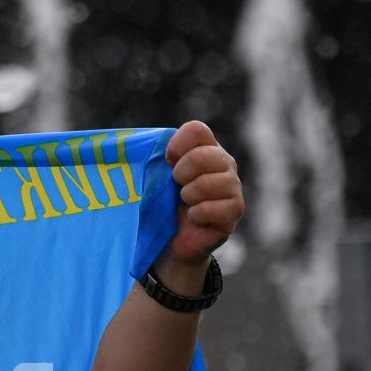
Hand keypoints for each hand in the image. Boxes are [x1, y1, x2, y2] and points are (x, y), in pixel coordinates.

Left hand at [163, 120, 243, 267]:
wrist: (171, 240)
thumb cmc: (162, 203)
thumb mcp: (155, 176)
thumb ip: (153, 156)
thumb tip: (135, 145)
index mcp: (205, 147)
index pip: (196, 130)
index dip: (176, 146)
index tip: (167, 163)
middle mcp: (224, 162)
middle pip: (201, 156)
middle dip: (180, 174)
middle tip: (177, 187)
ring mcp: (232, 186)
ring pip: (207, 183)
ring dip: (188, 196)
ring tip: (186, 203)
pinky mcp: (235, 210)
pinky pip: (211, 208)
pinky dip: (196, 215)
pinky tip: (194, 218)